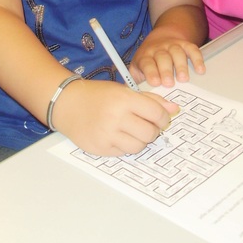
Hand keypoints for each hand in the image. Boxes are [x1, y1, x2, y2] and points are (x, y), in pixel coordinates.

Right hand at [51, 78, 178, 156]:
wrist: (68, 104)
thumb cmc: (98, 95)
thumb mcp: (125, 90)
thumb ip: (151, 100)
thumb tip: (174, 109)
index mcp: (124, 99)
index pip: (156, 113)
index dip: (163, 117)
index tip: (161, 118)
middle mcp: (116, 117)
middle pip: (150, 133)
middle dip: (153, 130)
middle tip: (147, 125)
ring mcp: (107, 135)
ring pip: (139, 146)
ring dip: (141, 140)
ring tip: (133, 130)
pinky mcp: (100, 148)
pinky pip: (124, 152)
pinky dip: (126, 145)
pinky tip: (119, 135)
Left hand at [130, 25, 205, 87]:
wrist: (159, 39)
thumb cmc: (147, 61)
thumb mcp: (137, 70)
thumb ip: (133, 84)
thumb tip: (129, 101)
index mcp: (145, 56)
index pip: (147, 62)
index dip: (151, 71)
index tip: (155, 82)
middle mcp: (158, 49)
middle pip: (162, 57)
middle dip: (166, 70)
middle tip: (169, 83)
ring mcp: (172, 45)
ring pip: (177, 52)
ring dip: (180, 65)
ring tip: (183, 79)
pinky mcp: (185, 44)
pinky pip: (192, 49)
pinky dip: (197, 59)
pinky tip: (200, 70)